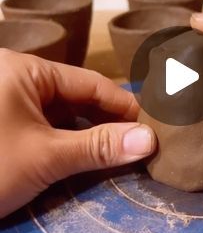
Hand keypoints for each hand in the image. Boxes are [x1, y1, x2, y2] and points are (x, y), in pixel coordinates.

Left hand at [0, 50, 155, 217]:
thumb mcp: (45, 157)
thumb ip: (98, 146)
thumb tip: (149, 139)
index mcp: (24, 71)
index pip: (90, 83)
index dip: (125, 105)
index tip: (157, 126)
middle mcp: (14, 79)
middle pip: (75, 98)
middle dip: (107, 123)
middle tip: (143, 145)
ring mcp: (6, 104)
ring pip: (59, 115)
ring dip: (87, 136)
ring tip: (122, 156)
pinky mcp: (1, 127)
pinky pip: (42, 128)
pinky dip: (64, 144)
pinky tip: (85, 161)